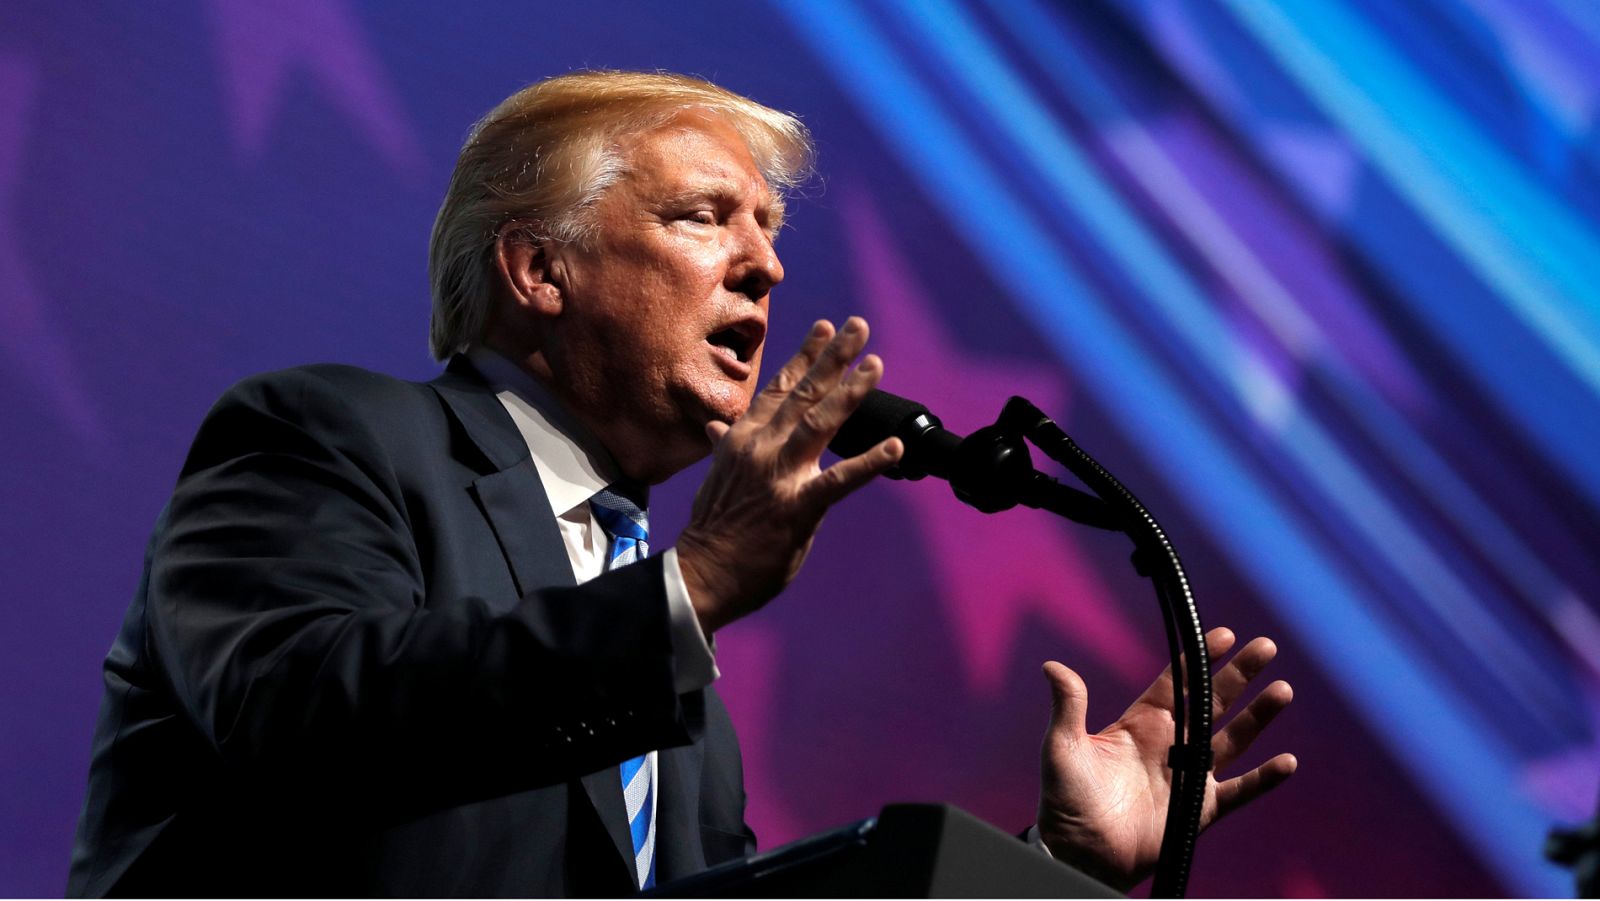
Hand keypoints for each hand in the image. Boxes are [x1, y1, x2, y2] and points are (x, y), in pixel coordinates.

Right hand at [676, 317, 902, 632]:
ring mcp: (779, 476)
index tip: (826, 327)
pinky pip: (839, 481)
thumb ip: (725, 449)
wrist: (701, 573)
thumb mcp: (716, 479)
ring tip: (876, 365)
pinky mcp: (797, 508)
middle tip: (859, 326)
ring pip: (819, 423)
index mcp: (743, 439)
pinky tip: (894, 447)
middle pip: (803, 393)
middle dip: (833, 357)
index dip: (804, 355)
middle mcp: (760, 448)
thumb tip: (716, 428)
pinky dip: (869, 462)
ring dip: (850, 392)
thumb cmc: (713, 530)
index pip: (778, 387)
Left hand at [1035, 627, 1295, 890]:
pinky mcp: (1199, 810)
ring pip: (1233, 739)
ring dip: (1258, 716)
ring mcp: (1188, 776)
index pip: (1176, 683)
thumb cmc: (1066, 800)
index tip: (1222, 634)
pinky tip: (1287, 762)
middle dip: (1239, 675)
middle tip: (1265, 647)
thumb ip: (1068, 706)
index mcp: (1141, 724)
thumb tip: (1052, 666)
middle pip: (1212, 702)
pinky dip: (1263, 780)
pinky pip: (1239, 792)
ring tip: (1283, 690)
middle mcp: (1170, 745)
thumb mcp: (1063, 747)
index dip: (1200, 659)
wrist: (1081, 852)